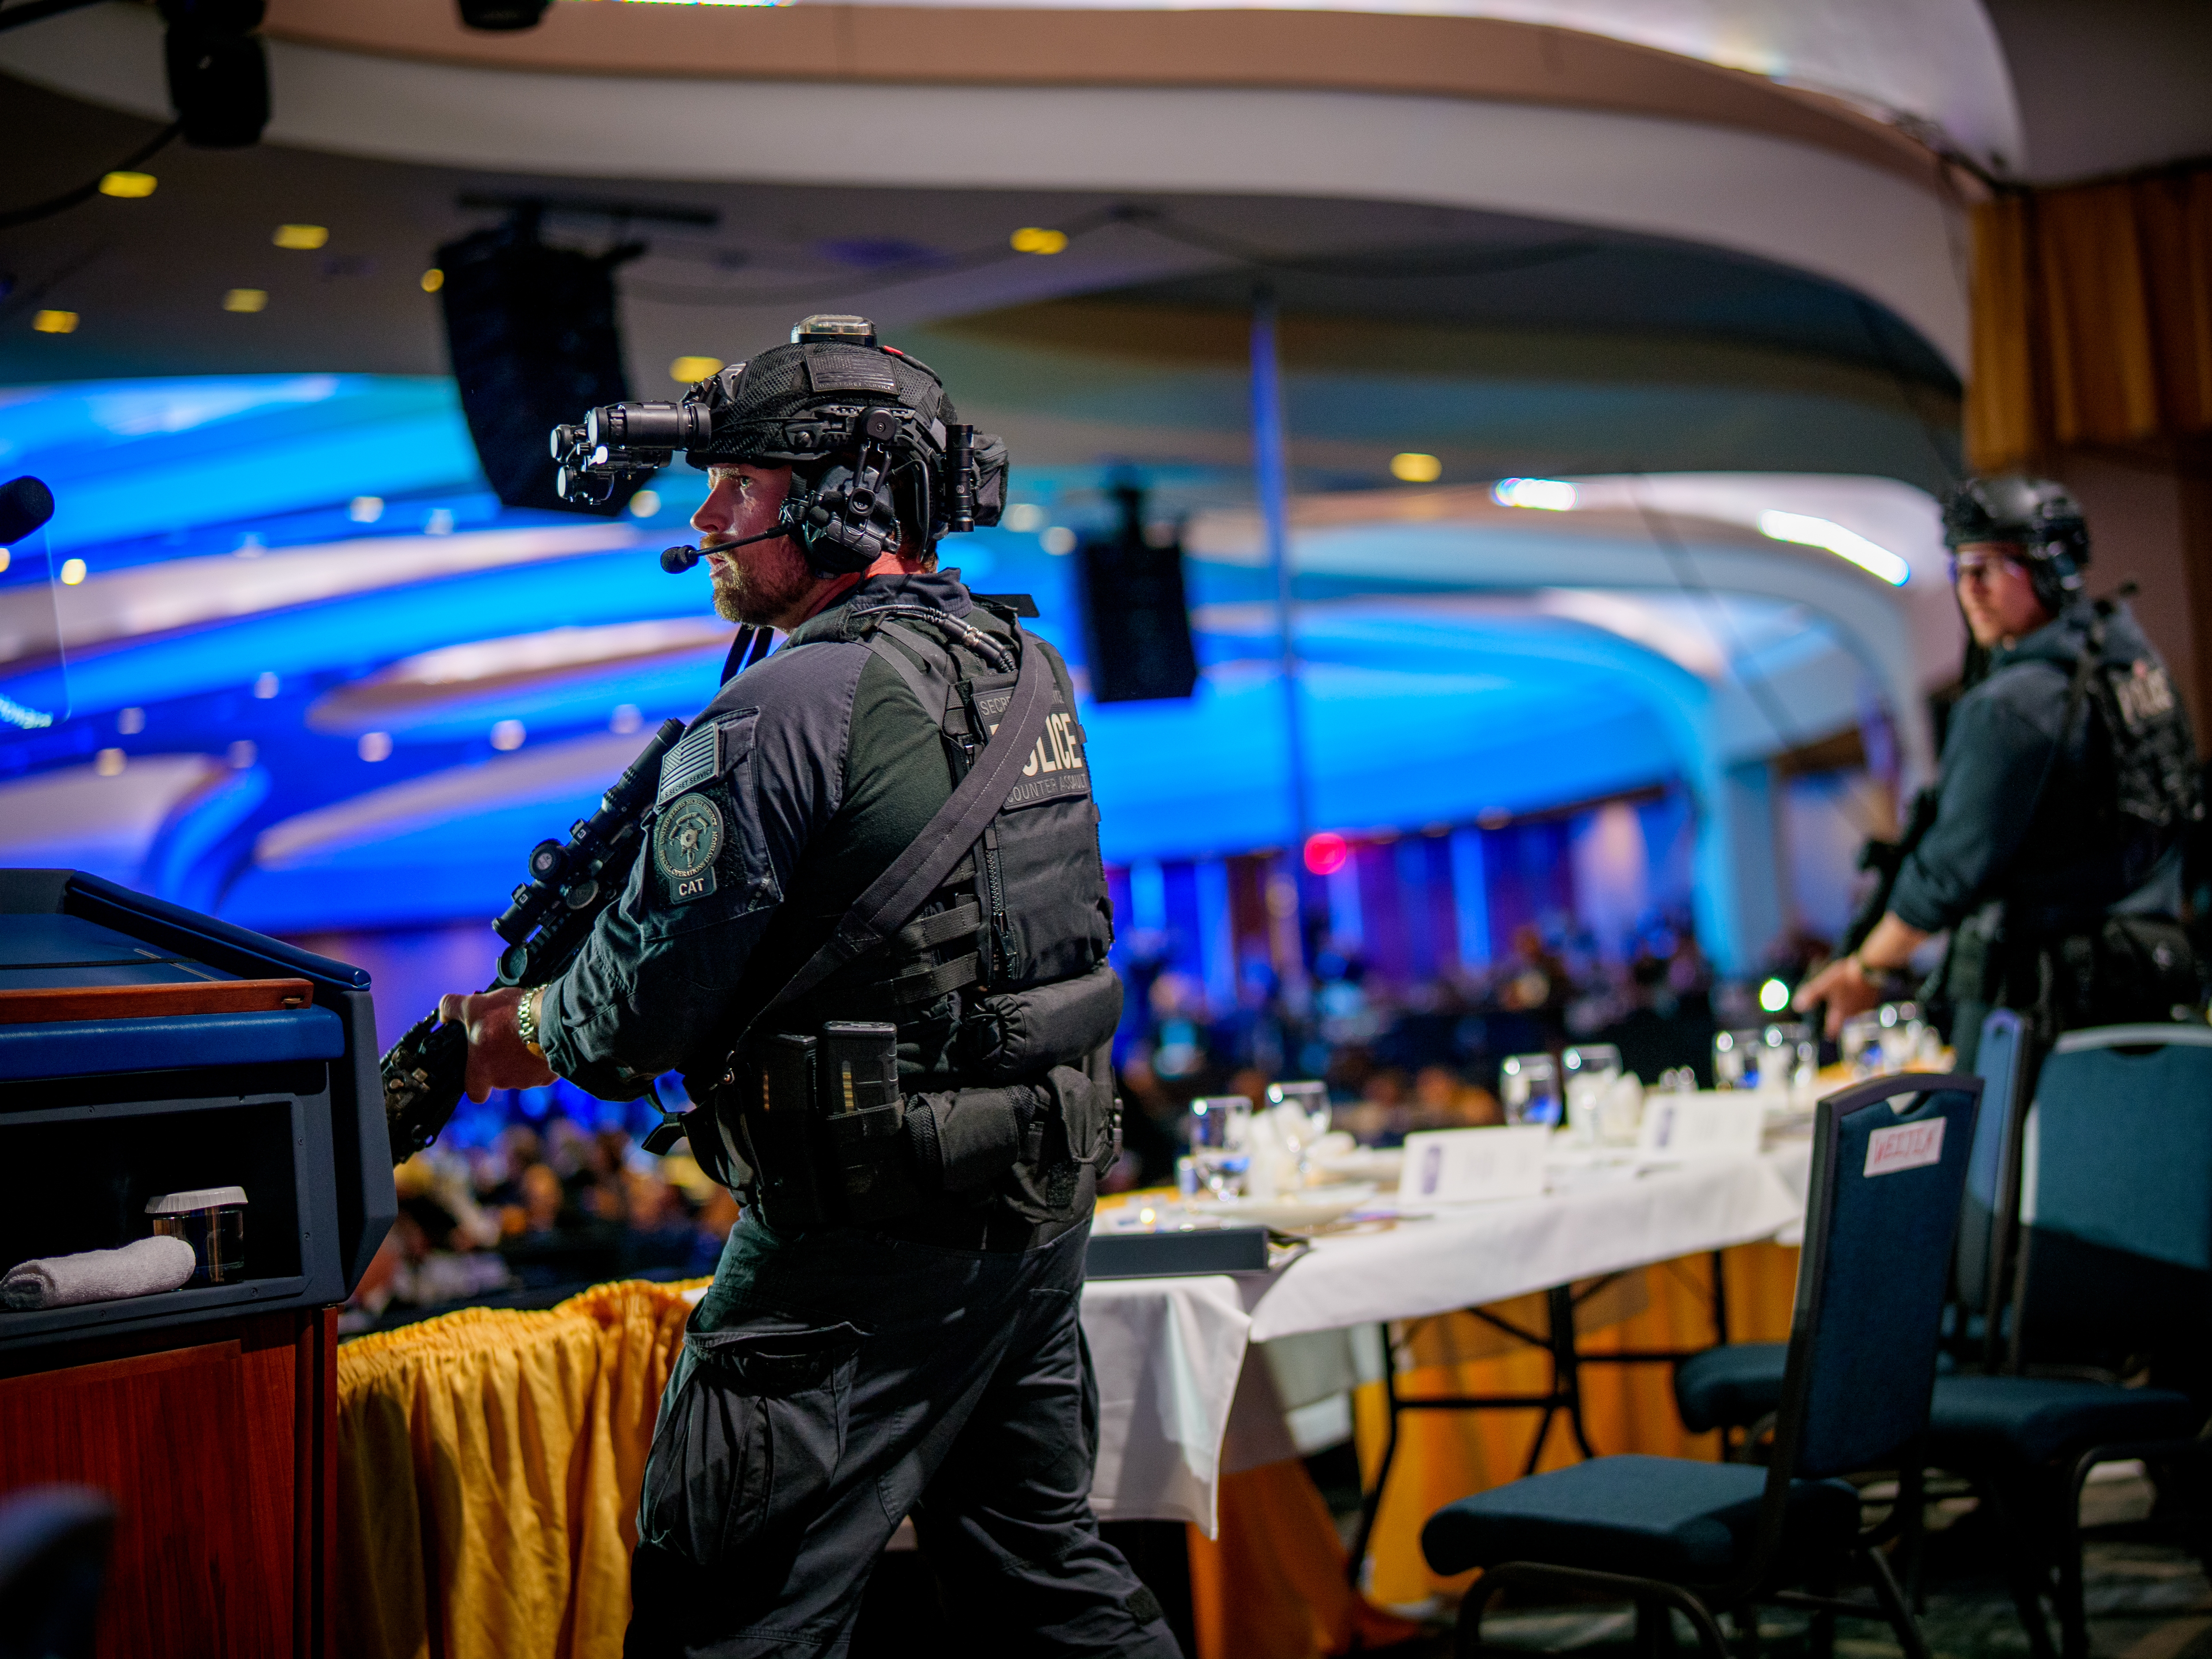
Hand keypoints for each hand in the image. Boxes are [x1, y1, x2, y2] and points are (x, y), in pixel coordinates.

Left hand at [436, 986, 554, 1101]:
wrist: (549, 1020)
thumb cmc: (508, 1016)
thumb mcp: (473, 1005)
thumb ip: (452, 1007)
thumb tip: (442, 1014)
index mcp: (482, 1071)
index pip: (475, 1093)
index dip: (477, 1082)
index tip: (481, 1066)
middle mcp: (504, 1081)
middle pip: (500, 1078)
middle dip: (503, 1060)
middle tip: (506, 1037)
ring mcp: (528, 1081)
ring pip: (522, 1073)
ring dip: (522, 1058)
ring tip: (525, 1035)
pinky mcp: (548, 1076)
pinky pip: (542, 1070)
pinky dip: (540, 1059)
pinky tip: (541, 1041)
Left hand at [1793, 955, 1880, 1037]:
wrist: (1870, 968)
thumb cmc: (1845, 978)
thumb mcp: (1824, 985)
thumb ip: (1811, 996)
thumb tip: (1797, 1006)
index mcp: (1841, 1013)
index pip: (1834, 1030)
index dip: (1828, 1032)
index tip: (1826, 1033)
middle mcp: (1854, 1014)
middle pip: (1844, 1022)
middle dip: (1837, 1021)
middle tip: (1832, 1017)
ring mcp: (1865, 1007)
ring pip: (1854, 1014)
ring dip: (1847, 1010)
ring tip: (1841, 1004)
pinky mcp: (1873, 998)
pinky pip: (1863, 1005)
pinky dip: (1857, 1002)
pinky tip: (1853, 994)